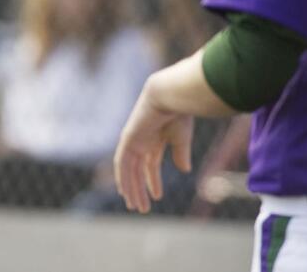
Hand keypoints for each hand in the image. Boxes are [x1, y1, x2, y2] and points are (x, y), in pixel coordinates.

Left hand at [113, 83, 193, 213]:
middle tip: (141, 208)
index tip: (157, 197)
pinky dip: (123, 178)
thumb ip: (180, 154)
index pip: (150, 164)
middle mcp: (141, 141)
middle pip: (136, 170)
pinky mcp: (127, 139)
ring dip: (131, 188)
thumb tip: (184, 171)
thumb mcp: (181, 139)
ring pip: (128, 170)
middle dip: (138, 189)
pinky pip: (122, 163)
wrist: (169, 97)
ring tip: (135, 206)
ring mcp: (132, 140)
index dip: (152, 181)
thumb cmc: (179, 114)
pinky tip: (124, 192)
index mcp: (154, 139)